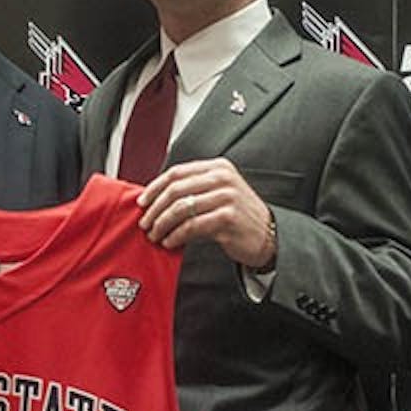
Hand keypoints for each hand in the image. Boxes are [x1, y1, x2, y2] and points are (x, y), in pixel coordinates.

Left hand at [137, 157, 274, 267]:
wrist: (268, 235)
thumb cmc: (238, 215)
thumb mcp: (219, 192)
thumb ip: (193, 188)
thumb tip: (155, 197)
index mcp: (217, 167)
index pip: (177, 173)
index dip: (155, 188)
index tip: (143, 202)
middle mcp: (223, 179)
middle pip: (175, 190)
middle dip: (155, 208)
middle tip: (145, 223)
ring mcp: (226, 197)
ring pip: (181, 208)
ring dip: (162, 224)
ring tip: (155, 235)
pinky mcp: (227, 218)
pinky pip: (191, 226)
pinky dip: (176, 236)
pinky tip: (170, 242)